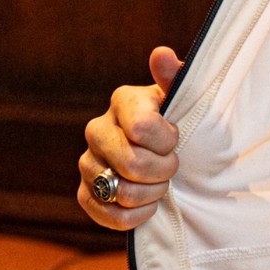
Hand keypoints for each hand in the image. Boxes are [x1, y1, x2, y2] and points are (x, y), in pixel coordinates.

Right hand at [77, 47, 182, 231]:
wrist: (168, 154)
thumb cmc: (179, 122)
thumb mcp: (183, 99)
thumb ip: (174, 78)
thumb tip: (161, 54)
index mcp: (123, 101)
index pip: (143, 128)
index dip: (168, 141)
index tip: (177, 137)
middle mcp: (97, 129)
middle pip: (132, 164)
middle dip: (163, 170)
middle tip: (173, 165)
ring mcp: (87, 162)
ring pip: (123, 191)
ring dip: (153, 193)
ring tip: (161, 183)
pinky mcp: (86, 193)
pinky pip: (109, 214)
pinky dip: (137, 215)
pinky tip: (148, 203)